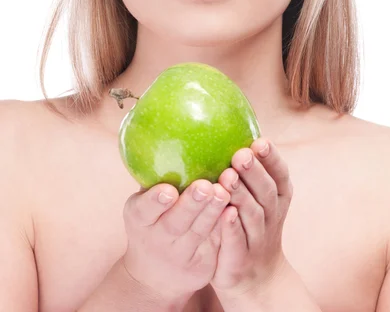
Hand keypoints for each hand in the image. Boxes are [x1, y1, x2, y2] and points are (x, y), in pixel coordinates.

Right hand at [122, 178, 230, 302]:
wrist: (155, 273)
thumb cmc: (152, 220)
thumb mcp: (143, 203)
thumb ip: (153, 174)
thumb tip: (158, 127)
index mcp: (139, 218)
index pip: (144, 210)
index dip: (155, 201)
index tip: (168, 190)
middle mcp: (157, 239)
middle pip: (175, 223)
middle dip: (191, 205)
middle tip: (206, 186)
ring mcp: (180, 255)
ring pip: (199, 234)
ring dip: (213, 213)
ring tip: (225, 192)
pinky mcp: (202, 266)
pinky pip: (216, 244)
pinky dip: (226, 228)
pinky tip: (237, 210)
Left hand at [210, 138, 292, 296]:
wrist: (256, 281)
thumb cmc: (249, 226)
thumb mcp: (256, 197)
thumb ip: (246, 170)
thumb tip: (225, 126)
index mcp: (278, 198)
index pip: (280, 175)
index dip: (272, 159)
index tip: (261, 141)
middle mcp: (271, 216)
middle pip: (267, 191)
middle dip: (254, 171)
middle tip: (240, 154)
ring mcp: (257, 238)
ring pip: (252, 214)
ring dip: (241, 195)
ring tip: (227, 177)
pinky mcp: (241, 258)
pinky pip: (237, 241)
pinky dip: (232, 227)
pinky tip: (224, 214)